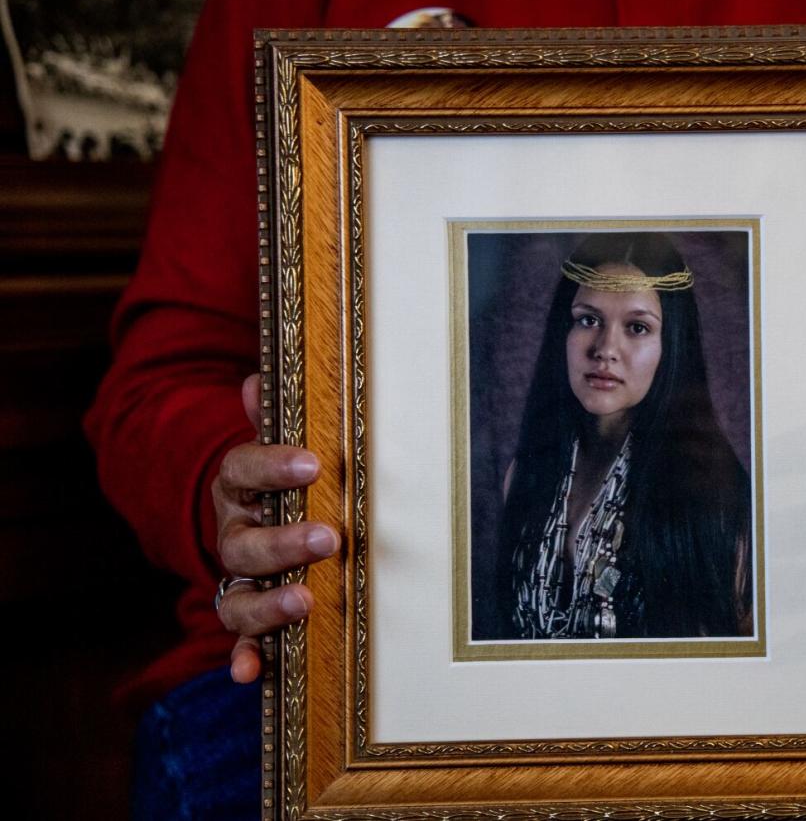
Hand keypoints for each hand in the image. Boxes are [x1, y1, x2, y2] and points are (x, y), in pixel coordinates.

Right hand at [212, 374, 339, 682]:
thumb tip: (259, 377)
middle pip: (244, 542)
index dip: (272, 466)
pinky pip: (239, 642)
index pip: (242, 470)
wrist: (246, 512)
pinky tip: (252, 674)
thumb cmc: (279, 478)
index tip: (312, 462)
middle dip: (283, 541)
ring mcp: (237, 580)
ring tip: (304, 600)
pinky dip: (245, 658)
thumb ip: (272, 418)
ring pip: (237, 597)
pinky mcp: (247, 618)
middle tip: (328, 537)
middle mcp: (232, 535)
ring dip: (267, 604)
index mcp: (237, 487)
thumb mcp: (276, 445)